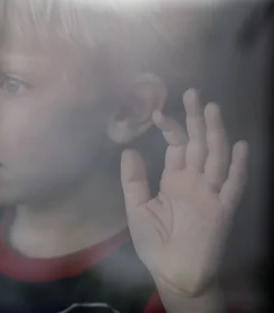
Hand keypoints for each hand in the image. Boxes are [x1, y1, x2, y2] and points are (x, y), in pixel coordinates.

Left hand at [120, 89, 247, 298]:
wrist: (173, 274)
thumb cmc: (155, 243)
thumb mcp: (137, 207)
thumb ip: (134, 179)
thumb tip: (128, 148)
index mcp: (175, 180)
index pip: (177, 146)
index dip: (170, 129)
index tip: (157, 113)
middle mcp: (195, 182)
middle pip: (198, 144)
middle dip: (196, 119)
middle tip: (192, 93)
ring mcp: (210, 194)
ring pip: (216, 157)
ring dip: (215, 133)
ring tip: (213, 108)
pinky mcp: (222, 210)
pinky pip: (233, 186)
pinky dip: (238, 166)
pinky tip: (239, 146)